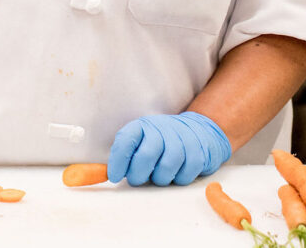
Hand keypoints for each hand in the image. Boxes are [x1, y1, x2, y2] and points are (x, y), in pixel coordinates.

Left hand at [106, 111, 231, 185]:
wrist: (199, 130)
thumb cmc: (163, 141)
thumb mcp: (141, 140)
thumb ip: (125, 155)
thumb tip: (106, 174)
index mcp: (143, 126)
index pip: (126, 140)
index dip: (118, 160)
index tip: (114, 176)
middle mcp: (162, 129)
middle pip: (146, 156)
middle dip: (138, 174)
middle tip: (137, 179)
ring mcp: (182, 139)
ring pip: (166, 168)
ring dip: (160, 178)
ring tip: (159, 176)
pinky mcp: (199, 153)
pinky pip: (185, 174)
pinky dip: (179, 179)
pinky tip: (177, 173)